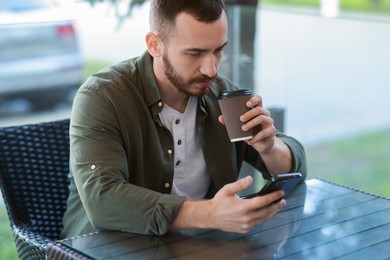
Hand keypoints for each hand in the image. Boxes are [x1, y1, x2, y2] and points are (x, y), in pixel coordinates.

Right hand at [170, 176, 285, 232]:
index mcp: (243, 207)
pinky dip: (263, 218)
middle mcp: (246, 217)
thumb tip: (250, 179)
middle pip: (266, 211)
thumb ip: (240, 184)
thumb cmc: (218, 203)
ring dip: (272, 212)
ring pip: (263, 219)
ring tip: (277, 206)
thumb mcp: (228, 189)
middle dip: (276, 205)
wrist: (210, 216)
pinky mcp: (244, 229)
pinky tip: (265, 213)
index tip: (280, 192)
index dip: (273, 196)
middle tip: (283, 200)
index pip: (263, 201)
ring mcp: (246, 225)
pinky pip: (257, 223)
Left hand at [218, 95, 292, 173]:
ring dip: (251, 123)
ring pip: (262, 119)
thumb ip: (232, 122)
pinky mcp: (271, 132)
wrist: (263, 144)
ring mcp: (269, 123)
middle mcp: (265, 114)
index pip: (259, 99)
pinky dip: (255, 137)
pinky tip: (249, 141)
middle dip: (249, 113)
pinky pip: (264, 133)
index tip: (247, 104)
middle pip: (259, 109)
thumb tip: (220, 118)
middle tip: (240, 119)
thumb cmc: (251, 132)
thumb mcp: (241, 127)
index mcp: (258, 110)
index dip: (254, 99)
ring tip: (243, 128)